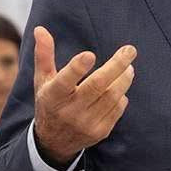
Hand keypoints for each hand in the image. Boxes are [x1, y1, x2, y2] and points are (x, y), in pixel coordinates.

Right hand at [32, 26, 136, 164]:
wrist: (55, 142)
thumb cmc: (50, 102)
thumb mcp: (43, 80)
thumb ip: (44, 55)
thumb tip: (41, 29)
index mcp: (53, 96)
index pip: (64, 81)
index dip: (76, 68)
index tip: (90, 54)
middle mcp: (69, 111)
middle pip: (97, 86)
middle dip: (116, 66)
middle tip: (130, 50)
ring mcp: (86, 123)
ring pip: (112, 96)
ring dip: (124, 79)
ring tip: (128, 67)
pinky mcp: (100, 131)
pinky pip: (117, 109)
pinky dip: (121, 95)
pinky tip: (120, 86)